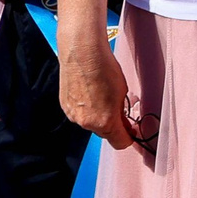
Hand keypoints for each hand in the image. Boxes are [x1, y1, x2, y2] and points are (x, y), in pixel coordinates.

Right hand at [58, 37, 134, 151]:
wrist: (82, 54)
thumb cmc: (105, 69)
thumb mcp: (122, 93)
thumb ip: (121, 113)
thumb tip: (123, 122)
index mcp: (104, 122)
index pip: (120, 143)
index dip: (128, 138)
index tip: (132, 132)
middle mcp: (86, 123)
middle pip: (104, 134)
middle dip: (114, 126)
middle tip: (121, 111)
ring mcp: (72, 116)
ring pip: (91, 124)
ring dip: (99, 116)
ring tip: (104, 96)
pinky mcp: (64, 107)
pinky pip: (79, 114)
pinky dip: (87, 108)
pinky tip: (91, 93)